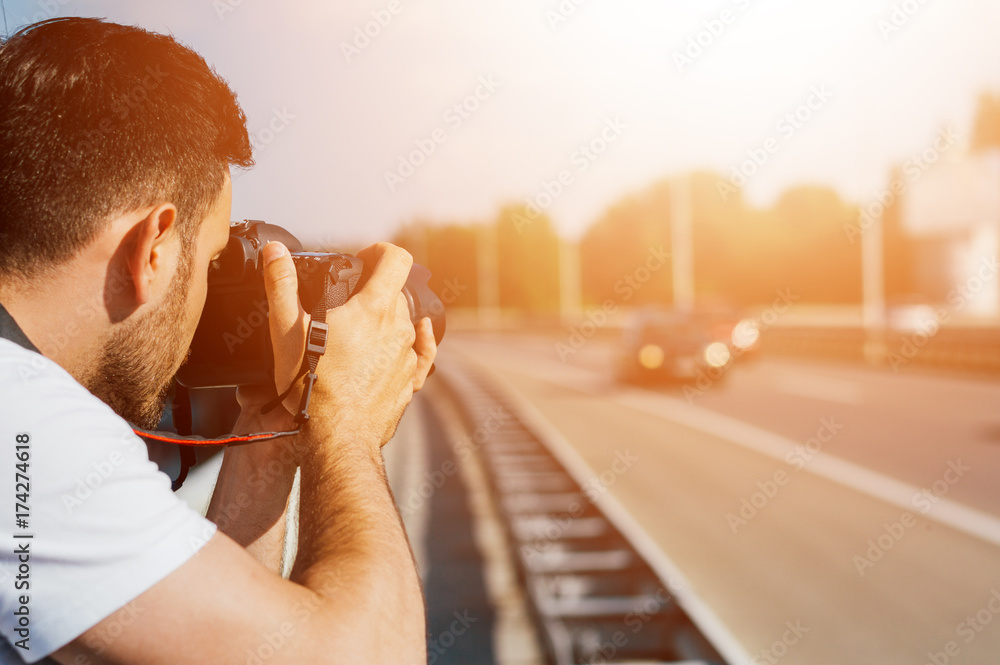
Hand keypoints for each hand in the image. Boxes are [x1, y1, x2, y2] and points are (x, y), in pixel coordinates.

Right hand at [261, 241, 428, 453]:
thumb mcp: (286, 330)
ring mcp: (409, 356)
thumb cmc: (312, 385)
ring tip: (360, 330)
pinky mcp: (411, 382)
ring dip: (387, 319)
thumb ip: (281, 285)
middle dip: (375, 289)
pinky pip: (422, 354)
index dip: (380, 251)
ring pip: (405, 323)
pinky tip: (417, 335)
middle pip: (397, 292)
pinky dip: (418, 341)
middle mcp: (400, 329)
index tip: (363, 258)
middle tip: (348, 299)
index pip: (397, 259)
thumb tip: (275, 251)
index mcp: (375, 308)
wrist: (337, 437)